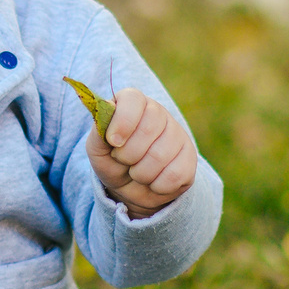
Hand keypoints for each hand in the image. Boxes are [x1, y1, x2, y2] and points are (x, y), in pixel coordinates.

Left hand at [86, 88, 196, 219]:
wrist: (131, 189)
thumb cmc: (113, 162)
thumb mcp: (98, 149)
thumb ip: (98, 131)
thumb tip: (108, 108)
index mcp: (133, 103)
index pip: (133, 99)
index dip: (122, 122)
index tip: (113, 142)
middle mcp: (158, 113)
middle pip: (147, 130)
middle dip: (127, 155)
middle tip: (123, 160)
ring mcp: (177, 134)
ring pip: (160, 156)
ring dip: (140, 173)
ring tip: (137, 172)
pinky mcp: (190, 158)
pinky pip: (175, 174)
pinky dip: (157, 185)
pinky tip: (153, 181)